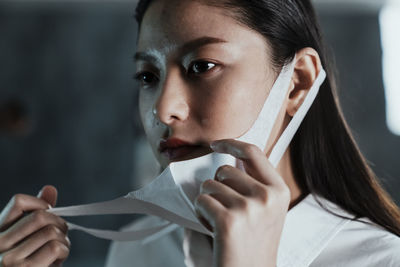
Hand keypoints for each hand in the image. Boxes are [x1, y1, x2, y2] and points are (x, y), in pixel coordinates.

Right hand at [0, 186, 69, 266]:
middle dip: (60, 223)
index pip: (18, 201)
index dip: (40, 203)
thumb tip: (50, 188)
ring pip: (52, 231)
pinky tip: (58, 260)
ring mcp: (9, 260)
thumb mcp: (28, 240)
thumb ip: (35, 215)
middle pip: (41, 216)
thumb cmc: (26, 265)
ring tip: (59, 250)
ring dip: (64, 240)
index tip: (49, 215)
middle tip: (61, 235)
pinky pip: (56, 247)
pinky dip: (65, 251)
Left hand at [194, 139, 290, 266]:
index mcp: (279, 191)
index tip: (216, 144)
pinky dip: (200, 214)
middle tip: (226, 211)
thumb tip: (228, 159)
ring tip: (221, 222)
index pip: (253, 153)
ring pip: (210, 185)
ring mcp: (250, 208)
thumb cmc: (251, 247)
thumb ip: (252, 185)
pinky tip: (213, 231)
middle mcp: (268, 197)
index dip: (232, 144)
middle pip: (225, 169)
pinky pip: (201, 201)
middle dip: (217, 187)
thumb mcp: (264, 212)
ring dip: (208, 202)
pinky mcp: (229, 220)